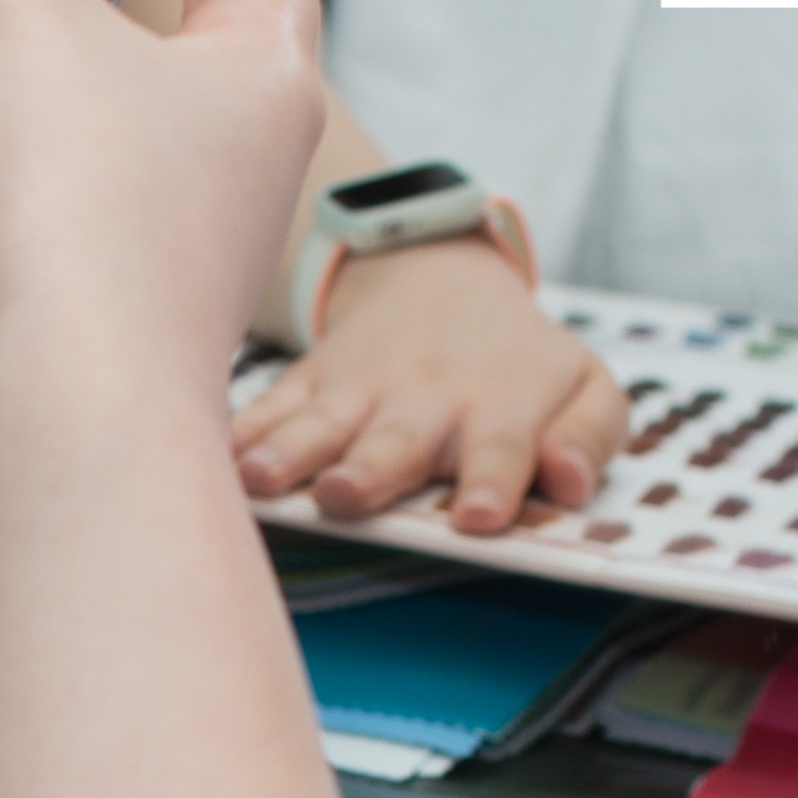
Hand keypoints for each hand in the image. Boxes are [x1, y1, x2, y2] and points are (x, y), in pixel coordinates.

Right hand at [233, 243, 630, 531]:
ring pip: (318, 426)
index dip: (491, 480)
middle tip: (347, 495)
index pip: (501, 448)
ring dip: (287, 454)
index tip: (479, 516)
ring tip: (258, 480)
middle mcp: (424, 400)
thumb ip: (592, 435)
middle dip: (371, 470)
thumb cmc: (517, 362)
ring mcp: (357, 392)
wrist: (436, 280)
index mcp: (500, 407)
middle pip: (397, 443)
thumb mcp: (584, 384)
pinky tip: (205, 456)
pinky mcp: (306, 384)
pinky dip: (233, 433)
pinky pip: (263, 409)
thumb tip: (569, 480)